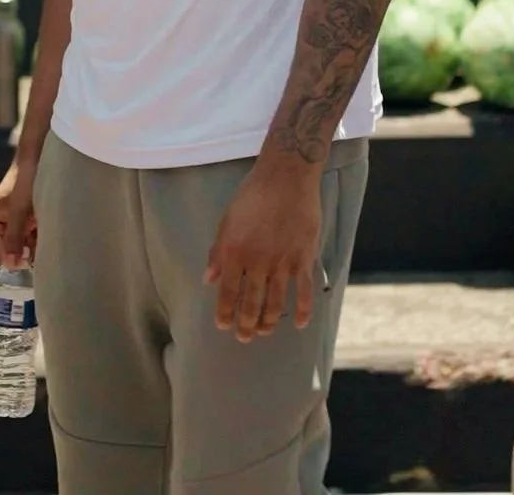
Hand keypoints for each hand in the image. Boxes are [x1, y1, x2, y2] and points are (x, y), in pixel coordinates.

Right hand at [0, 160, 37, 267]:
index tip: (35, 257)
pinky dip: (42, 233)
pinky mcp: (28, 216)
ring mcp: (15, 220)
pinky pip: (34, 233)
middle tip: (44, 240)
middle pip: (15, 250)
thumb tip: (10, 265)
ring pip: (27, 243)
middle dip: (30, 249)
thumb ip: (14, 238)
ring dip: (38, 241)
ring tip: (47, 229)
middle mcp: (1, 223)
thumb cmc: (24, 181)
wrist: (37, 157)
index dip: (18, 259)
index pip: (2, 255)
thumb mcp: (19, 212)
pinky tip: (49, 225)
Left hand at [205, 158, 323, 342]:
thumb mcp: (227, 220)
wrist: (287, 177)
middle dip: (246, 324)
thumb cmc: (253, 194)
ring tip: (263, 331)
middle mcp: (258, 262)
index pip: (227, 292)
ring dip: (268, 322)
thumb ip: (218, 252)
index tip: (223, 325)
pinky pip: (304, 292)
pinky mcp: (304, 259)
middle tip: (244, 337)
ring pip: (275, 303)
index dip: (225, 312)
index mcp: (235, 253)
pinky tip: (298, 323)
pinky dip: (302, 310)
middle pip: (251, 303)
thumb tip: (209, 279)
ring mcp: (283, 263)